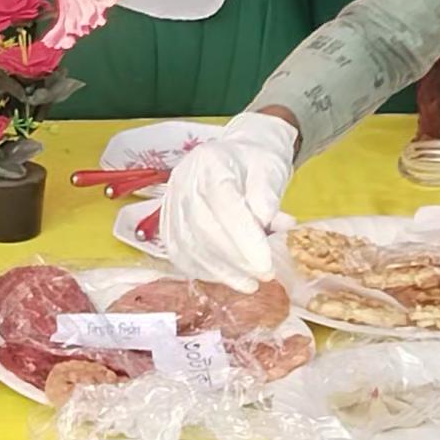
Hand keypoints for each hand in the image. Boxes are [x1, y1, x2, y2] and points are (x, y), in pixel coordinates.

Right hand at [156, 112, 298, 292]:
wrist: (236, 158)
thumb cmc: (256, 163)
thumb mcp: (271, 169)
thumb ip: (268, 195)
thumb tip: (264, 224)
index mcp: (210, 162)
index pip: (224, 204)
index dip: (244, 238)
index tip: (266, 264)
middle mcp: (183, 181)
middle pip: (204, 228)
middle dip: (236, 259)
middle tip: (265, 274)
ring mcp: (171, 202)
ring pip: (189, 246)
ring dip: (221, 271)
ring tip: (250, 282)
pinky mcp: (167, 222)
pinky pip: (179, 254)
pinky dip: (204, 271)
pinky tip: (227, 277)